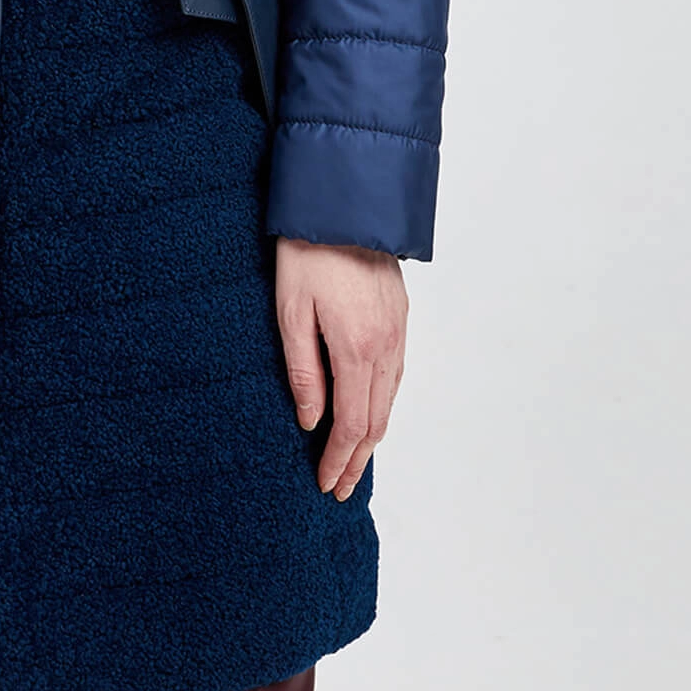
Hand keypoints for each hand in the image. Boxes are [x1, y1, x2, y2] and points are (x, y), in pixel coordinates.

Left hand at [273, 238, 407, 498]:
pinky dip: (384, 403)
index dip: (339, 459)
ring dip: (373, 434)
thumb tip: (311, 420)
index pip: (352, 423)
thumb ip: (303, 371)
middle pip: (377, 420)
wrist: (344, 203)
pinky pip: (396, 373)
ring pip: (391, 399)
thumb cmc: (308, 251)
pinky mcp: (399, 316)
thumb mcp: (291, 312)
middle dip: (358, 458)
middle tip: (342, 487)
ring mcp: (398, 330)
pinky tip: (372, 410)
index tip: (326, 484)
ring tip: (355, 459)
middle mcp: (386, 345)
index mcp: (357, 349)